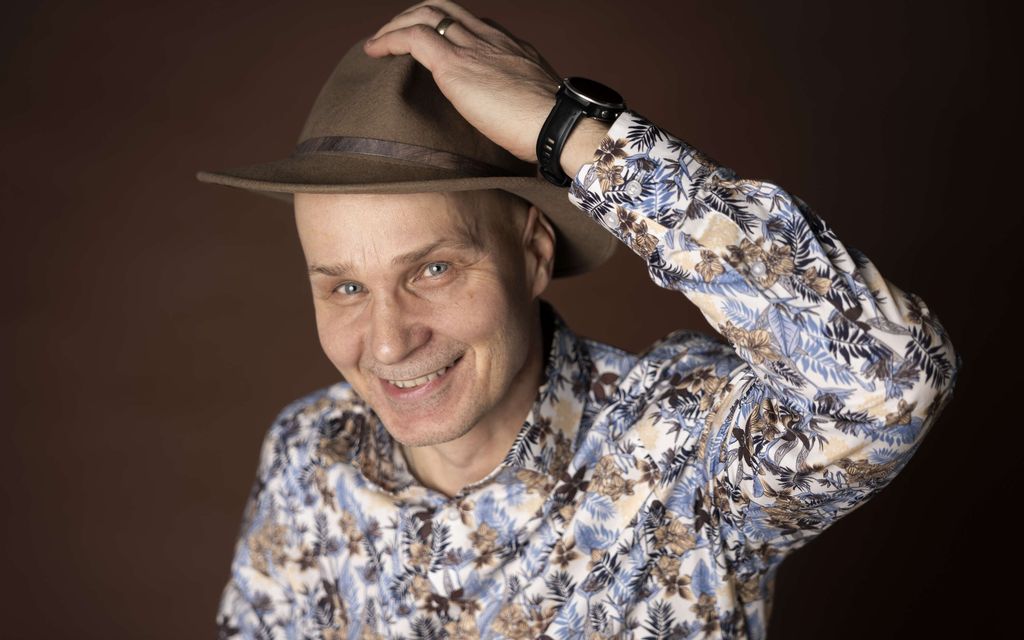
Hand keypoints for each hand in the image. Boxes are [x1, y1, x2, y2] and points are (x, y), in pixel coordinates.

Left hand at [363, 1, 560, 163]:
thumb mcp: (533, 108)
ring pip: (425, 15)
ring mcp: (473, 47)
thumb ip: (515, 105)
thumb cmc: (551, 130)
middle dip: (415, 17)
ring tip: (377, 44)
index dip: (445, 28)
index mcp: (511, 47)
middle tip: (395, 37)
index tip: (428, 45)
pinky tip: (374, 51)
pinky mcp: (456, 65)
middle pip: (445, 8)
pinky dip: (388, 39)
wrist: (557, 126)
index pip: (471, 23)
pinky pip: (413, 37)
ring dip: (395, 26)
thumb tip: (506, 126)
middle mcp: (491, 38)